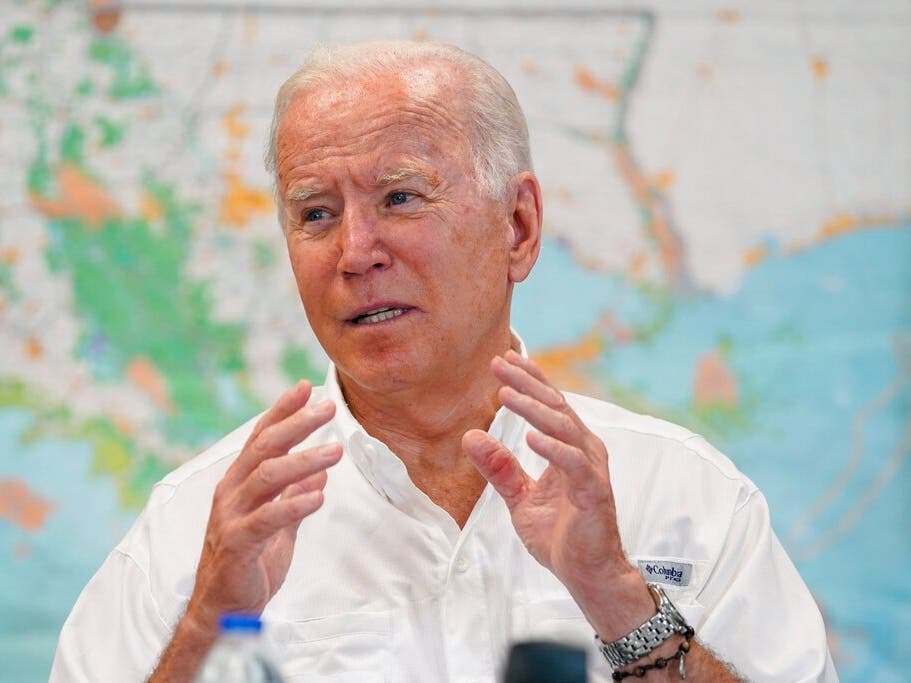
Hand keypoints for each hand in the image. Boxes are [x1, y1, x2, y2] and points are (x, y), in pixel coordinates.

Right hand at [185, 380, 341, 632]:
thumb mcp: (279, 525)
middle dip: (297, 424)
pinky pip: (267, 519)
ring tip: (336, 451)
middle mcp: (231, 492)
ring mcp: (231, 517)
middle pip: (264, 448)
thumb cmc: (249, 563)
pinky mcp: (238, 544)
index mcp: (239, 482)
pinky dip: (294, 504)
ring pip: (266, 477)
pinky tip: (319, 495)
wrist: (223, 610)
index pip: (260, 436)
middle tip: (328, 408)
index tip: (307, 387)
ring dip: (303, 460)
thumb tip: (320, 472)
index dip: (283, 411)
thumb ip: (295, 497)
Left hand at [462, 351, 651, 638]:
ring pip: (565, 428)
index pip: (549, 404)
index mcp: (569, 448)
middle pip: (556, 406)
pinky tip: (531, 437)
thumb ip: (499, 468)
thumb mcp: (520, 498)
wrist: (586, 574)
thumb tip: (470, 436)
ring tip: (508, 395)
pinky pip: (574, 464)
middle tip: (499, 365)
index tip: (502, 359)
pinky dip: (553, 448)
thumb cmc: (560, 535)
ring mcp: (591, 470)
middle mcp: (584, 451)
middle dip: (527, 383)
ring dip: (535, 409)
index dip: (528, 380)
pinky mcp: (594, 492)